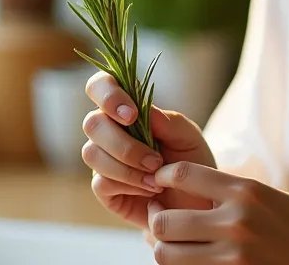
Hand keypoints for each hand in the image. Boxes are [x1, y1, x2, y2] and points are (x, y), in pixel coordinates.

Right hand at [83, 70, 217, 228]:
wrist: (196, 201)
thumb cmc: (191, 162)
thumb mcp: (190, 138)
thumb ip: (169, 121)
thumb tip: (144, 110)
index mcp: (127, 109)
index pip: (100, 86)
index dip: (108, 95)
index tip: (132, 115)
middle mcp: (108, 131)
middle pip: (92, 123)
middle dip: (124, 144)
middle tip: (156, 161)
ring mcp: (102, 159)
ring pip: (92, 154)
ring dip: (128, 167)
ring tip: (157, 179)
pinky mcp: (103, 188)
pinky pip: (101, 182)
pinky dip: (129, 185)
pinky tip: (150, 190)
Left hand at [144, 161, 288, 264]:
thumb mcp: (269, 197)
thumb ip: (231, 192)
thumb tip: (188, 184)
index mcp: (246, 191)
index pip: (183, 174)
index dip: (163, 177)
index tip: (160, 182)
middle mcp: (237, 221)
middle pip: (165, 220)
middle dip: (156, 220)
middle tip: (159, 218)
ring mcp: (234, 256)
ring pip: (166, 255)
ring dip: (164, 249)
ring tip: (172, 244)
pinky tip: (191, 260)